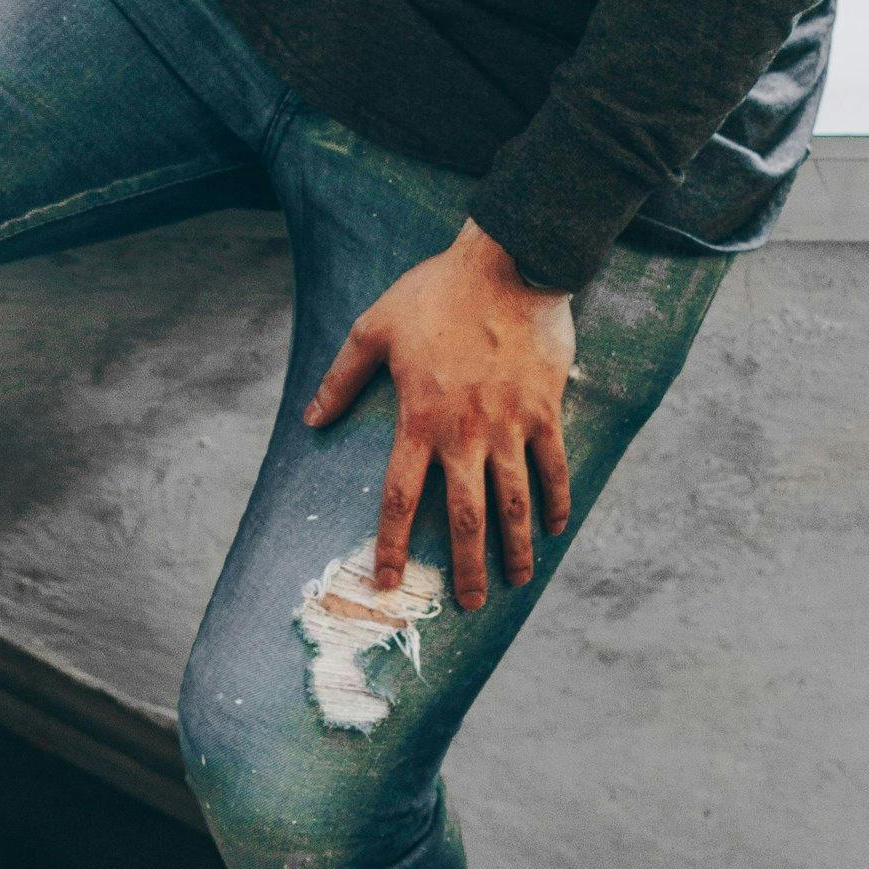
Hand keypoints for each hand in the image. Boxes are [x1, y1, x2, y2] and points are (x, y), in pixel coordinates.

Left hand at [302, 222, 574, 613]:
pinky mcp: (545, 411)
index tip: (386, 581)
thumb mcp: (374, 328)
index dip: (390, 544)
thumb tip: (311, 418)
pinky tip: (555, 528)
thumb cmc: (435, 293)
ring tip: (518, 581)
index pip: (399, 497)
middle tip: (470, 604)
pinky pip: (553, 467)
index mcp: (419, 419)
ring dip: (516, 549)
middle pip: (463, 518)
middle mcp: (465, 433)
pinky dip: (556, 501)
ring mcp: (510, 425)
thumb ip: (342, 378)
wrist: (508, 264)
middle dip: (465, 568)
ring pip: (513, 504)